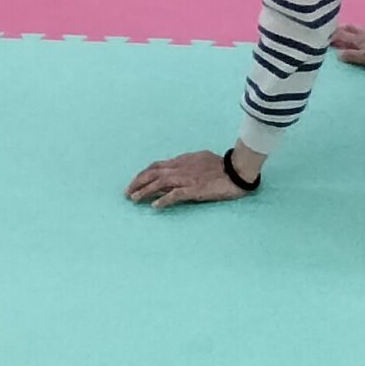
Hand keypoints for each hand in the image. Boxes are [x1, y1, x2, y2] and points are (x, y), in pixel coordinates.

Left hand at [127, 148, 256, 208]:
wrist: (237, 170)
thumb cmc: (221, 166)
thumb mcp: (200, 160)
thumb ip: (186, 164)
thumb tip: (175, 171)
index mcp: (182, 160)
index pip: (157, 166)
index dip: (143, 174)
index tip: (134, 182)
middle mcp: (181, 167)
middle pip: (153, 173)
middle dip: (138, 182)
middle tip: (127, 192)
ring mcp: (187, 178)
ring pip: (160, 182)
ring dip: (145, 190)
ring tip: (134, 199)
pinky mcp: (194, 189)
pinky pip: (175, 194)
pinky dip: (164, 199)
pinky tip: (155, 206)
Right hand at [331, 24, 364, 73]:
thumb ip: (351, 56)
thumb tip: (337, 53)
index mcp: (357, 40)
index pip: (340, 35)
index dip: (331, 36)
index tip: (322, 36)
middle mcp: (362, 33)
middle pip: (346, 29)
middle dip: (337, 30)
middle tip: (328, 32)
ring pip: (354, 27)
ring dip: (346, 28)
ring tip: (341, 30)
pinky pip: (364, 28)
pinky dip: (358, 29)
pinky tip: (361, 31)